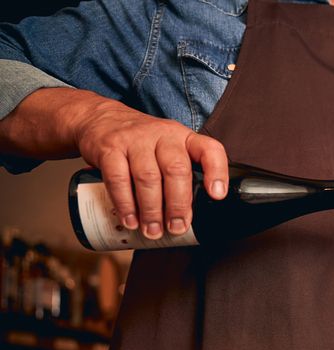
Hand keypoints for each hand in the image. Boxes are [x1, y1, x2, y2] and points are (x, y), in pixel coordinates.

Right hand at [68, 92, 228, 238]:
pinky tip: (131, 219)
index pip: (208, 149)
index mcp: (184, 138)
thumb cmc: (144, 143)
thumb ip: (184, 175)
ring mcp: (135, 140)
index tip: (217, 195)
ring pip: (148, 177)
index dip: (217, 172)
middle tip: (177, 228)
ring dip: (152, 210)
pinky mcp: (109, 148)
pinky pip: (118, 179)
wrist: (101, 119)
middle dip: (178, 204)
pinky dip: (125, 204)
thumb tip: (190, 217)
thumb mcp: (170, 149)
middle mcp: (163, 135)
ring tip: (153, 230)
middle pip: (176, 170)